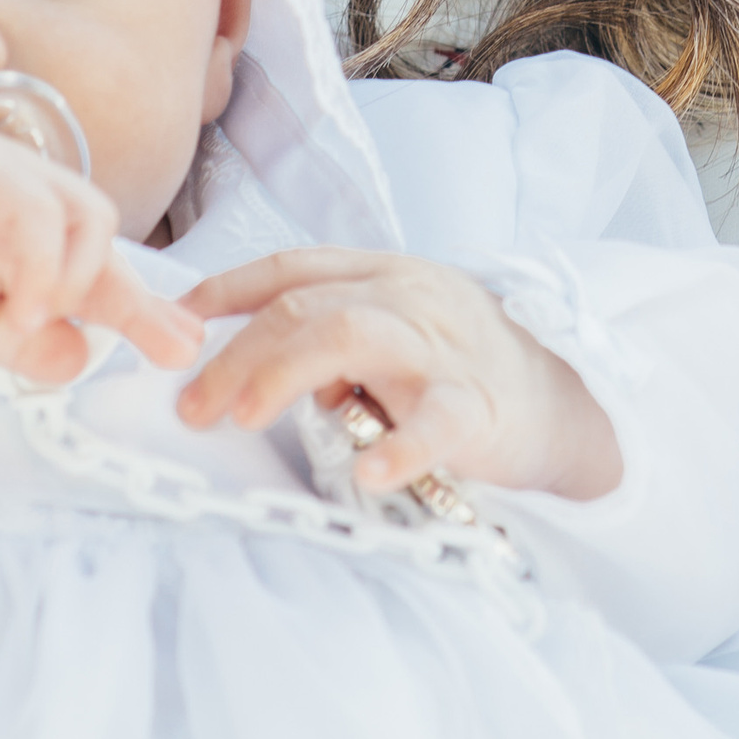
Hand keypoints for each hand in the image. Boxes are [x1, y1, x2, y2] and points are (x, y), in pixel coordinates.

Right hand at [0, 133, 204, 385]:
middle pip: (102, 232)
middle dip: (130, 294)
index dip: (140, 302)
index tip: (182, 345)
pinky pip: (34, 210)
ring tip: (34, 319)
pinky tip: (20, 304)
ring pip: (84, 214)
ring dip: (72, 279)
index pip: (94, 258)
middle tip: (161, 344)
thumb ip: (24, 341)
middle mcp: (16, 186)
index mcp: (20, 220)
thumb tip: (80, 355)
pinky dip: (40, 263)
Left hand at [175, 249, 623, 501]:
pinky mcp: (478, 405)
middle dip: (235, 352)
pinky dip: (399, 444)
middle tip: (192, 406)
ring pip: (351, 333)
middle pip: (305, 304)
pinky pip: (436, 421)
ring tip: (242, 415)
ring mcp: (442, 348)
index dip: (227, 289)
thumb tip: (256, 371)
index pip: (292, 268)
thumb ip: (332, 336)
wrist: (564, 400)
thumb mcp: (396, 331)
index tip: (175, 321)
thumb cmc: (462, 367)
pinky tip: (369, 469)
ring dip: (283, 372)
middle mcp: (408, 296)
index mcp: (384, 275)